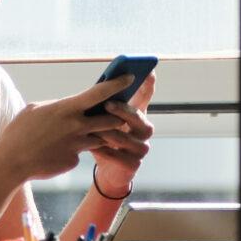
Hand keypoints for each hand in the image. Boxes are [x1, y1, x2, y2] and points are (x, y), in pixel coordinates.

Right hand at [0, 75, 139, 184]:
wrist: (11, 162)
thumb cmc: (19, 133)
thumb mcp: (34, 110)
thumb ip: (57, 106)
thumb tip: (67, 105)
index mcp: (66, 108)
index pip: (99, 92)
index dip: (117, 83)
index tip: (130, 78)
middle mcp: (76, 126)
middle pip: (111, 119)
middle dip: (116, 117)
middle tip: (115, 116)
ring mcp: (77, 145)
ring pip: (101, 138)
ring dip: (99, 135)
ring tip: (85, 134)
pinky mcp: (74, 160)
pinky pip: (81, 154)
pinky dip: (75, 151)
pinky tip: (57, 152)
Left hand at [88, 73, 155, 195]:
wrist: (108, 169)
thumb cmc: (103, 137)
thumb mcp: (102, 119)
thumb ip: (104, 104)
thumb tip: (98, 84)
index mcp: (138, 115)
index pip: (145, 96)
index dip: (148, 85)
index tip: (148, 72)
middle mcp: (144, 130)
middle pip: (139, 118)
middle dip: (123, 111)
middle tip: (107, 104)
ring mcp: (141, 148)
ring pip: (126, 139)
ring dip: (108, 133)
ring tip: (93, 129)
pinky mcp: (133, 165)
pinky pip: (118, 157)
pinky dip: (105, 151)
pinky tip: (93, 147)